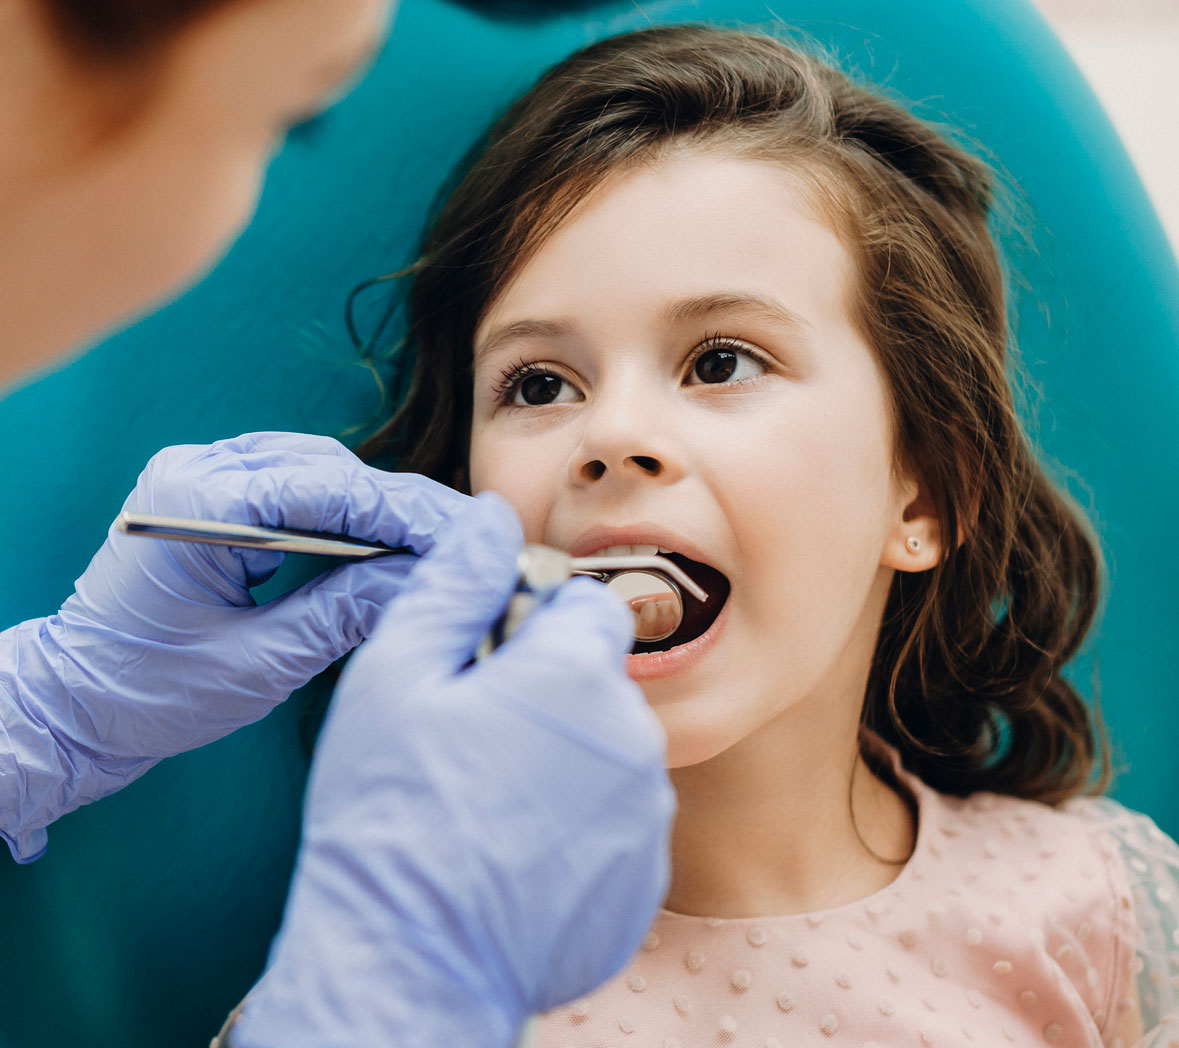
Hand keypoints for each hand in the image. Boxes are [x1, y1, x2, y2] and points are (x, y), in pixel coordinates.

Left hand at [0, 431, 469, 860]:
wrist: (73, 703)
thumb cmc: (148, 693)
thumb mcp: (259, 663)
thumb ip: (345, 613)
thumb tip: (428, 580)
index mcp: (197, 504)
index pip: (329, 490)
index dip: (408, 514)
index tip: (469, 536)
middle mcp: (197, 470)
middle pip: (329, 469)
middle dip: (402, 508)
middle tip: (468, 539)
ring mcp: (201, 475)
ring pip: (320, 469)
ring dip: (378, 506)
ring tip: (437, 541)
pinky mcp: (212, 494)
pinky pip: (296, 485)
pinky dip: (346, 512)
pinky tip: (384, 539)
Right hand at [232, 493, 673, 1047]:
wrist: (411, 960)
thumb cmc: (392, 814)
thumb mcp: (398, 675)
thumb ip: (457, 583)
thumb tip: (489, 517)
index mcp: (576, 674)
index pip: (586, 605)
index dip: (534, 620)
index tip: (491, 658)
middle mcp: (633, 737)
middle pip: (600, 676)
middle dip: (549, 687)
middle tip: (479, 733)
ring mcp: (646, 813)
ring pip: (611, 746)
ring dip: (565, 753)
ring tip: (492, 797)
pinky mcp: (644, 873)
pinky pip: (619, 815)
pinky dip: (579, 818)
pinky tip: (518, 843)